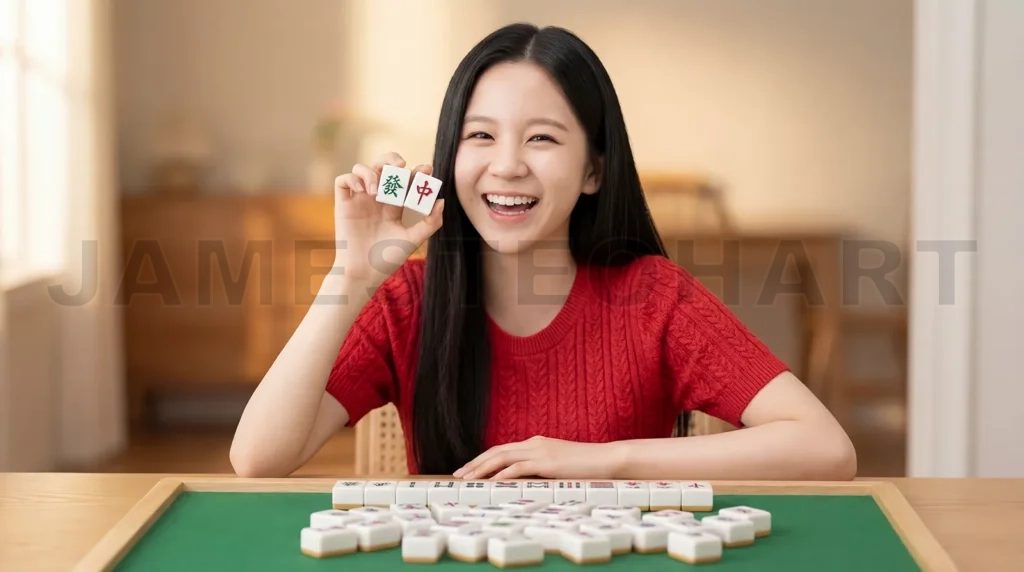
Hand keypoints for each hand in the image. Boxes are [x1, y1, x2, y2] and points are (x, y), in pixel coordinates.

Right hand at [333, 152, 444, 286]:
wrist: (364, 273)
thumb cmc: (387, 259)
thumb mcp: (413, 240)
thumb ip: (430, 222)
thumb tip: (441, 200)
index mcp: (394, 206)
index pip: (405, 181)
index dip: (416, 171)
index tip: (427, 169)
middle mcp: (376, 199)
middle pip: (382, 166)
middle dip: (392, 159)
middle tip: (402, 165)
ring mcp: (359, 200)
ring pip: (362, 169)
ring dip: (372, 171)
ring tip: (378, 190)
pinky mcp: (343, 205)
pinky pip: (343, 180)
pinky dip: (353, 178)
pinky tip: (364, 190)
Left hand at [453, 436, 624, 480]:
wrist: (606, 459)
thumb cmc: (585, 465)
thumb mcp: (558, 465)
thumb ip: (540, 468)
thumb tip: (524, 479)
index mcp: (535, 443)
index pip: (502, 449)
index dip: (482, 459)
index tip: (468, 469)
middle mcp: (534, 444)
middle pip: (496, 451)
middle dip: (475, 463)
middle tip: (458, 475)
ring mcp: (541, 452)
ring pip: (502, 458)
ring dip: (482, 469)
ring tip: (468, 479)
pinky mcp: (548, 463)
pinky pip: (520, 468)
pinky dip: (503, 474)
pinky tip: (492, 481)